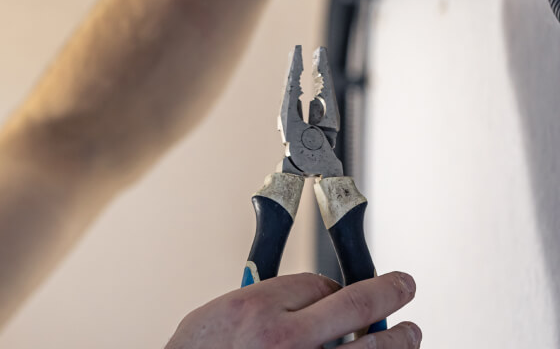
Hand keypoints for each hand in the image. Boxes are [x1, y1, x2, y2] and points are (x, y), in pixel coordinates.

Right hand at [165, 272, 420, 348]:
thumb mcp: (212, 318)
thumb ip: (258, 305)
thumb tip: (296, 302)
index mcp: (256, 311)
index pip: (315, 282)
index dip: (333, 283)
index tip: (338, 288)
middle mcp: (288, 340)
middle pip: (358, 305)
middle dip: (389, 291)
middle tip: (404, 286)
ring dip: (400, 338)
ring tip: (410, 332)